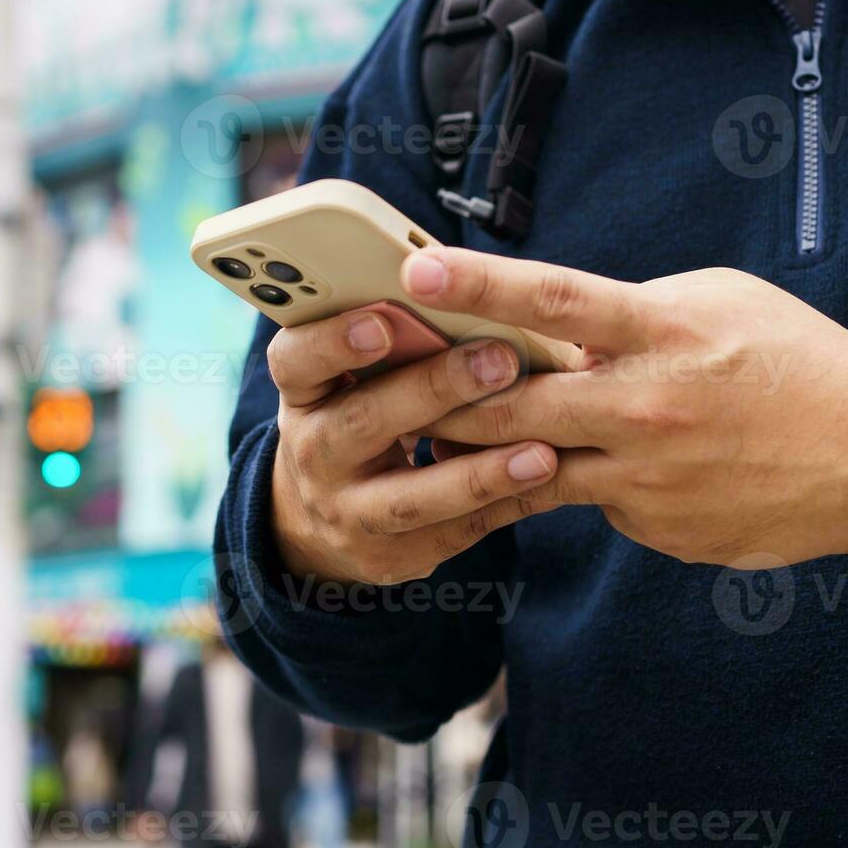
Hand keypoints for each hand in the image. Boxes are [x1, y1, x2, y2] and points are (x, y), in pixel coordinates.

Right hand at [264, 308, 562, 584]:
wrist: (320, 521)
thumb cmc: (357, 416)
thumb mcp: (349, 380)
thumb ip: (395, 343)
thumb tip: (473, 291)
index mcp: (304, 393)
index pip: (296, 360)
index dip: (334, 341)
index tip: (383, 321)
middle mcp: (315, 453)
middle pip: (365, 421)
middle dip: (435, 390)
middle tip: (500, 361)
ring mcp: (349, 512)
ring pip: (413, 496)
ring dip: (481, 473)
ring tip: (542, 451)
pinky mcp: (392, 557)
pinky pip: (457, 531)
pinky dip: (507, 503)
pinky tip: (552, 481)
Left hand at [402, 248, 847, 566]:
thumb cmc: (800, 363)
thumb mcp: (721, 303)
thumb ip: (635, 311)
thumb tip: (560, 326)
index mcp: (665, 333)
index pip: (555, 301)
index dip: (481, 285)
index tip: (419, 271)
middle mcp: (647, 408)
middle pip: (512, 406)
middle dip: (445, 395)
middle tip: (399, 380)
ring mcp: (648, 478)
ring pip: (534, 467)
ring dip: (492, 451)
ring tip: (456, 435)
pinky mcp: (655, 528)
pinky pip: (593, 500)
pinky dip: (585, 480)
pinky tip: (615, 466)